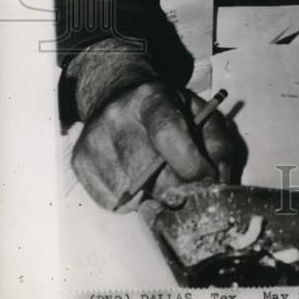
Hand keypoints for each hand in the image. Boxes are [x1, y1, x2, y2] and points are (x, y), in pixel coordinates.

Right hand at [72, 82, 238, 209]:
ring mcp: (94, 141)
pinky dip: (132, 200)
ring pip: (133, 193)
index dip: (190, 163)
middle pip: (150, 171)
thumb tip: (219, 180)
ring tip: (159, 176)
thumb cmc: (167, 109)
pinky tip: (137, 178)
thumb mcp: (199, 113)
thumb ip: (218, 144)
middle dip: (177, 187)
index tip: (206, 177)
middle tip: (187, 184)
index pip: (167, 133)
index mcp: (151, 97)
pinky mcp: (80, 163)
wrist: (117, 96)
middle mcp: (116, 116)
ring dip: (154, 195)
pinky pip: (114, 203)